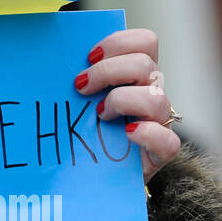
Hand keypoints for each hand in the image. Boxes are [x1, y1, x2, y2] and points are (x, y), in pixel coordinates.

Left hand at [74, 28, 180, 180]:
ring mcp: (159, 123)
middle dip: (108, 71)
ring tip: (100, 115)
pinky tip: (126, 134)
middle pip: (146, 64)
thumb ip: (80, 80)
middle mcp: (153, 93)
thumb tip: (54, 62)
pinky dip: (147, 134)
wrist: (98, 178)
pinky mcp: (161, 153)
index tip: (88, 57)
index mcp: (137, 75)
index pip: (145, 42)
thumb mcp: (82, 102)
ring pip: (156, 98)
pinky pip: (168, 140)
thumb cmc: (87, 134)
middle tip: (81, 87)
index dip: (118, 42)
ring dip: (121, 101)